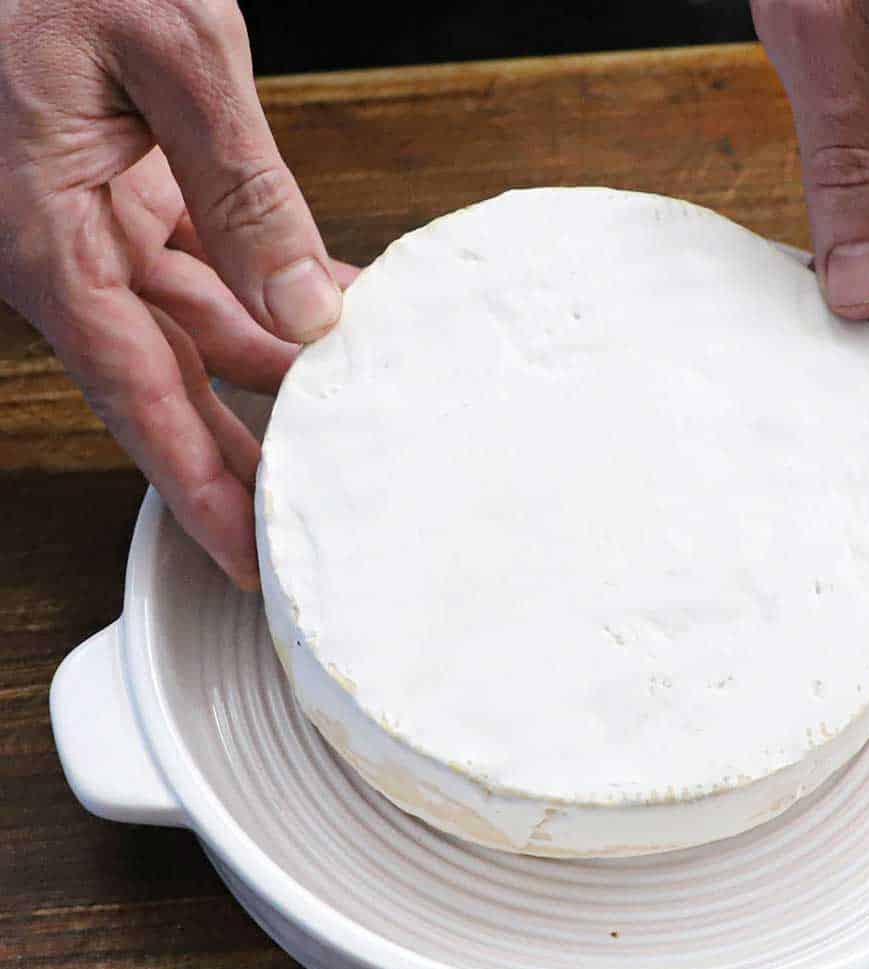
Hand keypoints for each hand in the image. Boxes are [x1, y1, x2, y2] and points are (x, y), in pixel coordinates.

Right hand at [0, 0, 357, 587]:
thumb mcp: (168, 44)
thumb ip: (241, 182)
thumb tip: (302, 308)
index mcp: (50, 238)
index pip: (140, 399)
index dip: (200, 487)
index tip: (249, 558)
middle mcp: (68, 248)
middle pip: (173, 386)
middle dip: (246, 456)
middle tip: (317, 516)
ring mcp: (99, 221)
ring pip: (203, 329)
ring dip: (281, 371)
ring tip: (358, 412)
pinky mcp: (133, 186)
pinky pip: (212, 262)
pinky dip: (278, 286)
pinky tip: (337, 310)